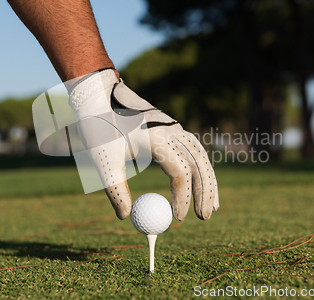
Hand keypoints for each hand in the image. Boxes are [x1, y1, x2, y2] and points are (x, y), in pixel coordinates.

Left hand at [67, 69, 218, 220]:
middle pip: (198, 164)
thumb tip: (126, 217)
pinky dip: (201, 169)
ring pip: (201, 156)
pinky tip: (202, 184)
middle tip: (204, 218)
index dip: (182, 198)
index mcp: (156, 138)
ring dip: (208, 181)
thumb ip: (116, 190)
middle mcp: (171, 130)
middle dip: (204, 192)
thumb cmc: (100, 127)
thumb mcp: (103, 161)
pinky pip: (194, 150)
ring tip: (213, 207)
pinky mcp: (172, 128)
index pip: (180, 172)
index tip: (178, 219)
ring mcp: (174, 127)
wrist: (99, 94)